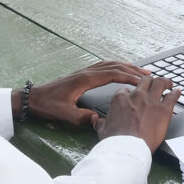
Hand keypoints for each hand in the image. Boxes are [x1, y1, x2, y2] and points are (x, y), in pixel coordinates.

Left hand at [12, 61, 150, 124]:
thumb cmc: (47, 105)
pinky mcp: (81, 74)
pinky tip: (121, 69)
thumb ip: (80, 117)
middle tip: (149, 74)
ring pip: (109, 64)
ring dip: (126, 66)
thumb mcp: (64, 114)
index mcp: (84, 79)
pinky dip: (116, 66)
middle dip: (133, 69)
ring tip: (140, 70)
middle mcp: (86, 72)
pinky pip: (103, 66)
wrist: (33, 98)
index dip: (129, 76)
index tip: (143, 80)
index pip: (112, 74)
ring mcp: (84, 71)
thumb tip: (97, 119)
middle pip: (114, 66)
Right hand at [92, 76, 180, 152]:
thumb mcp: (102, 129)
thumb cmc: (115, 141)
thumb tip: (96, 121)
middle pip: (145, 81)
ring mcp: (151, 102)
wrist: (128, 149)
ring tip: (168, 83)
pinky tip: (178, 92)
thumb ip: (100, 122)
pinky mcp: (164, 110)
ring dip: (165, 82)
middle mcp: (136, 96)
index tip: (135, 96)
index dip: (132, 92)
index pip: (127, 89)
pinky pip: (172, 96)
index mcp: (120, 99)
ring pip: (160, 83)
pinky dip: (176, 93)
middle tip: (154, 84)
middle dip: (150, 82)